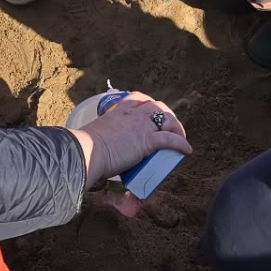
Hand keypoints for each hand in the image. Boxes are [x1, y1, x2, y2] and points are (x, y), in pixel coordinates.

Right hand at [67, 91, 190, 217]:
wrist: (85, 151)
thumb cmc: (85, 150)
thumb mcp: (95, 143)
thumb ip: (99, 149)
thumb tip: (101, 171)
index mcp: (117, 113)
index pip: (136, 99)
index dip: (147, 103)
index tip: (150, 111)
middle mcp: (131, 115)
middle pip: (156, 107)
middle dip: (166, 115)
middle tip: (169, 127)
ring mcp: (140, 126)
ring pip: (167, 119)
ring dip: (176, 127)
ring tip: (180, 138)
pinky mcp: (147, 140)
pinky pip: (171, 139)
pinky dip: (181, 144)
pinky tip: (186, 151)